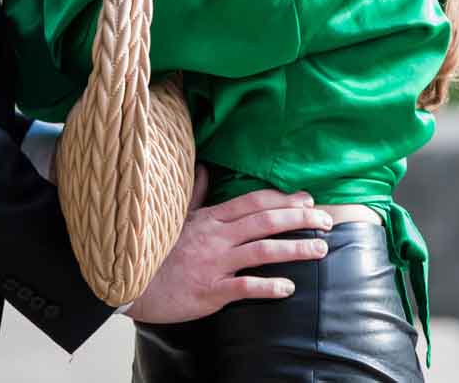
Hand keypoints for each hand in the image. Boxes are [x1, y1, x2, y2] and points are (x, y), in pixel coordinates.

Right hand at [125, 167, 334, 323]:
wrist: (131, 283)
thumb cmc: (154, 250)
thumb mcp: (175, 217)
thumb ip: (195, 193)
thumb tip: (203, 167)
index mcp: (211, 218)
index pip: (254, 202)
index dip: (284, 199)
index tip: (308, 200)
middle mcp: (217, 237)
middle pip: (266, 222)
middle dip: (300, 219)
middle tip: (327, 221)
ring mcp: (214, 263)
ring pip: (262, 251)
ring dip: (295, 249)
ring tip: (320, 249)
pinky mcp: (210, 291)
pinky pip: (244, 286)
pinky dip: (268, 286)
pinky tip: (288, 287)